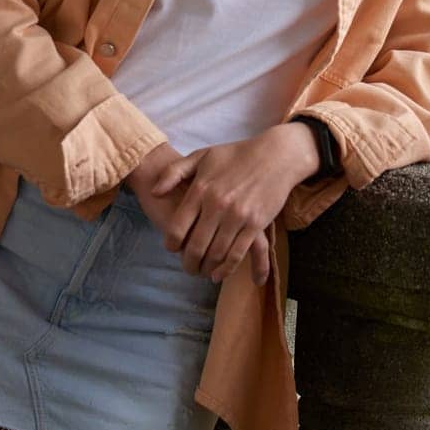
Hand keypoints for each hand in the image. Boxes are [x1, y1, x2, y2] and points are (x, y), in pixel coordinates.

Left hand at [124, 142, 270, 286]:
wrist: (275, 155)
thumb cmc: (237, 155)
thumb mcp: (203, 155)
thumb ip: (175, 172)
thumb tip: (154, 192)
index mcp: (201, 189)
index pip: (177, 228)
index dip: (171, 244)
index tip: (172, 248)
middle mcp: (217, 204)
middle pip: (195, 247)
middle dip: (188, 263)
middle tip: (187, 267)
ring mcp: (237, 216)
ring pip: (215, 254)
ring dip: (206, 268)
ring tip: (202, 271)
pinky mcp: (255, 224)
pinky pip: (237, 254)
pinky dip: (226, 269)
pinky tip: (219, 274)